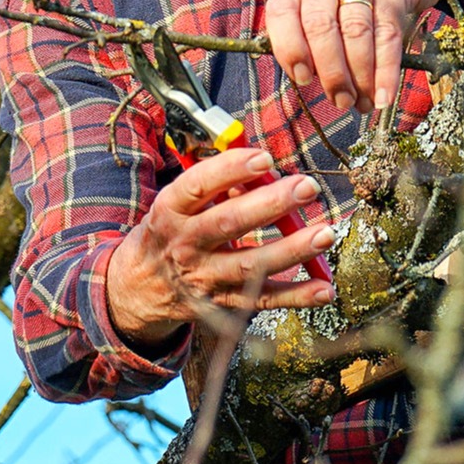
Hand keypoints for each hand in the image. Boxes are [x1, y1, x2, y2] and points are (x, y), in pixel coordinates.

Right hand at [106, 148, 335, 348]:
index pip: (197, 185)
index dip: (230, 170)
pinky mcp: (221, 304)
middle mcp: (184, 245)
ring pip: (250, 265)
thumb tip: (262, 169)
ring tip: (325, 233)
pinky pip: (262, 300)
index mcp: (170, 211)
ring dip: (291, 250)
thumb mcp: (176, 204)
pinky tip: (324, 288)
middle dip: (271, 204)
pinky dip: (296, 296)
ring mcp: (203, 278)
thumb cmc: (168, 232)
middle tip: (307, 187)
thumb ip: (215, 186)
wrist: (138, 287)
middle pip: (228, 224)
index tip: (265, 158)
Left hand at [265, 0, 463, 114]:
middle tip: (341, 101)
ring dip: (359, 76)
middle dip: (331, 72)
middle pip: (321, 26)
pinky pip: (387, 34)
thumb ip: (307, 35)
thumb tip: (308, 81)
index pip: (282, 12)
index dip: (289, 49)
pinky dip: (385, 71)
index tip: (303, 80)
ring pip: (355, 31)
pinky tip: (383, 94)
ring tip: (362, 102)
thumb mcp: (322, 4)